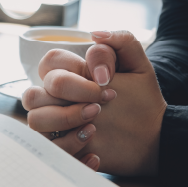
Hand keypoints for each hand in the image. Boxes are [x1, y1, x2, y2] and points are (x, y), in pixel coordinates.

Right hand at [23, 30, 166, 175]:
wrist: (152, 135)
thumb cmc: (141, 100)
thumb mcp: (138, 66)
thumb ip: (122, 41)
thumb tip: (95, 34)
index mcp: (69, 74)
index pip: (50, 62)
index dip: (74, 73)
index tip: (105, 81)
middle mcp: (56, 98)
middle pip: (35, 93)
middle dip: (72, 97)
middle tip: (101, 105)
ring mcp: (56, 124)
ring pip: (35, 120)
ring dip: (65, 122)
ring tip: (94, 126)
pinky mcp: (62, 147)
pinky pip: (49, 149)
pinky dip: (73, 149)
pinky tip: (95, 152)